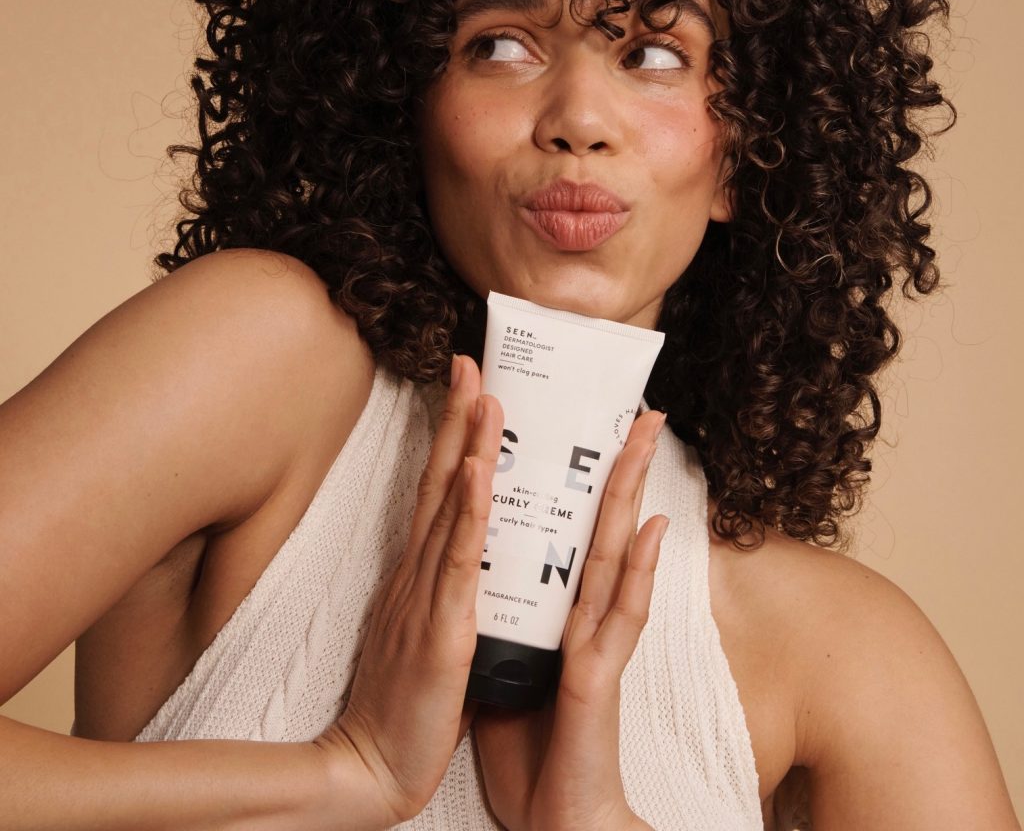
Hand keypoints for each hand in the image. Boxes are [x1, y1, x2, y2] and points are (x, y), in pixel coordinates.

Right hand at [314, 354, 502, 825]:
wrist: (370, 764)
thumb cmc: (403, 700)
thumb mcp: (423, 629)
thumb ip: (439, 590)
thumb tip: (460, 557)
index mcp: (418, 571)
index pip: (438, 490)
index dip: (452, 438)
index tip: (468, 390)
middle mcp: (418, 569)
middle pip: (440, 479)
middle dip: (459, 417)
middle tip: (473, 362)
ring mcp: (426, 592)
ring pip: (452, 505)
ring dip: (470, 445)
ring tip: (487, 392)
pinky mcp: (442, 625)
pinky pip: (459, 558)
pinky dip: (470, 509)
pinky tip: (479, 468)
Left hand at [473, 409, 666, 830]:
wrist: (551, 819)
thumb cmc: (529, 744)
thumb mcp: (508, 663)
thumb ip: (508, 619)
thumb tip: (488, 581)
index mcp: (558, 611)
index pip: (570, 530)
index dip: (581, 479)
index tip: (587, 430)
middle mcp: (583, 616)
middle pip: (602, 527)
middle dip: (620, 467)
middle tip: (641, 413)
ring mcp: (596, 642)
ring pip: (616, 554)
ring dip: (628, 494)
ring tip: (644, 440)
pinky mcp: (597, 676)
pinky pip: (618, 614)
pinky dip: (634, 567)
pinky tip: (651, 528)